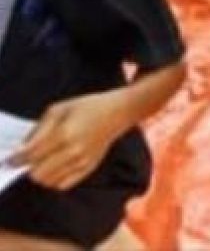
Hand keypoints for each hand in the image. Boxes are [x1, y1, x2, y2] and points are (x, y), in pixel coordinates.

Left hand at [12, 92, 130, 190]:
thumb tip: (21, 149)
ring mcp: (82, 162)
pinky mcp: (88, 168)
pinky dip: (54, 180)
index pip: (31, 155)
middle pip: (37, 173)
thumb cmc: (86, 107)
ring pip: (48, 182)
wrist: (117, 113)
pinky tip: (55, 168)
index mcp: (64, 134)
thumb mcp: (58, 109)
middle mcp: (73, 151)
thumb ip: (38, 130)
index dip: (16, 159)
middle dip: (28, 167)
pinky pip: (63, 185)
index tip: (10, 160)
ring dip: (41, 174)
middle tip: (29, 158)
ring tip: (42, 162)